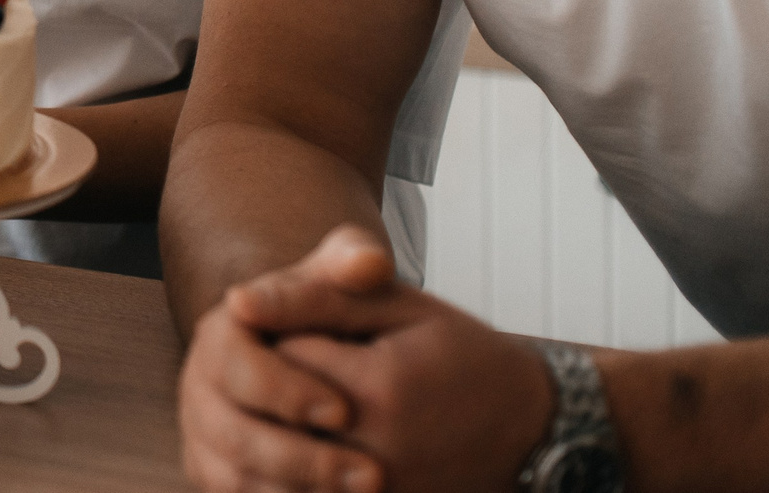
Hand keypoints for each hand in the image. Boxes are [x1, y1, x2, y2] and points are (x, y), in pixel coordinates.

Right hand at [180, 227, 387, 492]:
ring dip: (296, 491)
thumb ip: (352, 263)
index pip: (237, 367)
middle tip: (371, 475)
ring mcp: (204, 435)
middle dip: (302, 459)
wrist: (316, 360)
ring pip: (235, 479)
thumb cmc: (334, 317)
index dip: (287, 392)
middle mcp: (201, 386)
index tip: (344, 412)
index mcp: (221, 334)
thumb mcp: (343, 282)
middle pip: (233, 434)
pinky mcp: (217, 475)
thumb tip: (367, 264)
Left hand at [243, 227, 552, 492]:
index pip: (275, 355)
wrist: (531, 429)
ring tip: (315, 408)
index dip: (282, 336)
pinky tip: (317, 446)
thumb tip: (237, 304)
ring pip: (278, 465)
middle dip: (278, 389)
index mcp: (377, 390)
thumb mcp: (398, 306)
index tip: (315, 330)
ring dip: (280, 434)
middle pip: (270, 415)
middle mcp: (374, 455)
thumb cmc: (460, 354)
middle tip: (317, 373)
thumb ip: (316, 296)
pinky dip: (297, 473)